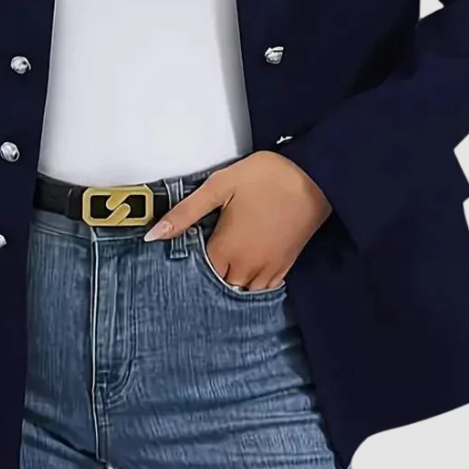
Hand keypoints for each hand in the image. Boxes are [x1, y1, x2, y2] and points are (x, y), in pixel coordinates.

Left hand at [144, 150, 331, 290]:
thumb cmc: (266, 177)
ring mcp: (268, 269)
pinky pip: (264, 289)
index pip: (197, 276)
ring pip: (241, 292)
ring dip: (230, 283)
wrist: (314, 176)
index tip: (180, 258)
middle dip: (207, 278)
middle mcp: (247, 267)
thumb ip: (185, 213)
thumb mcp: (218, 186)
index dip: (186, 268)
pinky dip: (252, 284)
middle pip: (219, 287)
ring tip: (222, 265)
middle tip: (202, 258)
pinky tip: (245, 270)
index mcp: (227, 250)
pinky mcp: (285, 265)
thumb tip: (154, 235)